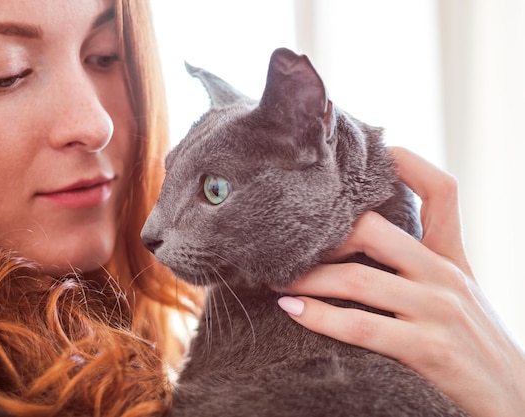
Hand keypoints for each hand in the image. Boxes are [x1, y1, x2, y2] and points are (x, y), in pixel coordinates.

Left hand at [277, 146, 524, 416]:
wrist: (514, 399)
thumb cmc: (475, 343)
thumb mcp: (458, 292)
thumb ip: (423, 262)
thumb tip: (366, 238)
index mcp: (451, 257)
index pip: (441, 191)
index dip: (406, 162)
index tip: (368, 153)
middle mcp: (444, 276)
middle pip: (373, 230)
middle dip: (321, 235)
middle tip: (284, 243)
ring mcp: (437, 310)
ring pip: (356, 279)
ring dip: (306, 277)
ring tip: (273, 278)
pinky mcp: (429, 349)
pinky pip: (361, 327)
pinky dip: (319, 317)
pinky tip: (292, 309)